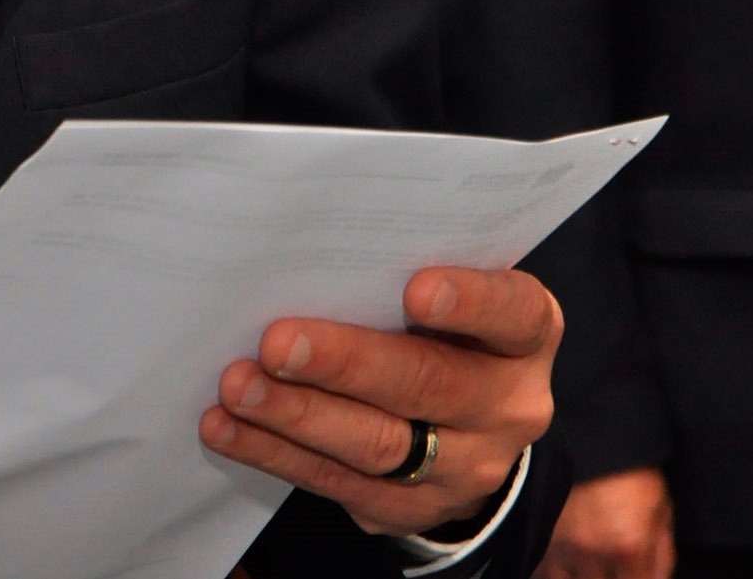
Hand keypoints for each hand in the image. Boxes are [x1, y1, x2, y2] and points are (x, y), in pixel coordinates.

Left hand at [200, 266, 561, 536]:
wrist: (469, 429)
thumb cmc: (442, 329)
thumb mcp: (452, 296)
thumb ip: (400, 269)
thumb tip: (307, 244)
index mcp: (525, 336)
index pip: (513, 313)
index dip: (471, 301)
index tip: (417, 289)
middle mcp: (507, 405)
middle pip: (428, 384)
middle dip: (346, 363)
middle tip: (276, 343)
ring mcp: (465, 467)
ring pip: (378, 444)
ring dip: (297, 414)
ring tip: (237, 386)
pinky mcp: (412, 507)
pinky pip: (338, 484)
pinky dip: (275, 452)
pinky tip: (227, 427)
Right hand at [544, 468, 673, 578]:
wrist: (594, 436)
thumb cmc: (634, 472)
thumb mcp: (661, 513)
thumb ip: (662, 558)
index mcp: (628, 548)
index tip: (634, 572)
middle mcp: (592, 553)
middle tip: (614, 568)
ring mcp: (561, 544)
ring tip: (590, 569)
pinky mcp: (540, 532)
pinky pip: (541, 572)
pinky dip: (554, 574)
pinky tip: (567, 566)